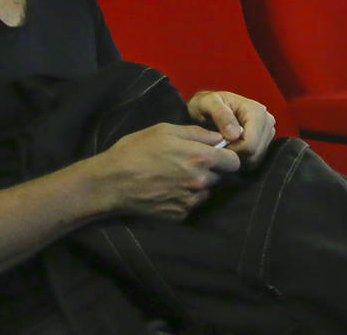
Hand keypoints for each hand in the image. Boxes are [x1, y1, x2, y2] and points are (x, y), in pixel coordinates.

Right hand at [101, 123, 240, 220]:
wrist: (112, 182)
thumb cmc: (136, 150)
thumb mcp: (165, 130)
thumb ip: (197, 133)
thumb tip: (218, 137)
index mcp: (200, 157)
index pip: (234, 161)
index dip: (227, 156)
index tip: (216, 154)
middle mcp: (200, 182)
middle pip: (220, 177)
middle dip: (210, 170)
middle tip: (188, 163)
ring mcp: (190, 201)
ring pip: (206, 192)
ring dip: (198, 185)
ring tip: (175, 177)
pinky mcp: (180, 215)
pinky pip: (191, 205)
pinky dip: (184, 198)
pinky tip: (167, 190)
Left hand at [187, 90, 276, 169]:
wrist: (208, 108)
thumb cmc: (206, 104)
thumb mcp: (207, 103)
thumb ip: (220, 114)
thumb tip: (235, 134)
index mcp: (257, 111)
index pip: (251, 144)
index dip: (232, 149)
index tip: (218, 145)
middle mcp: (267, 121)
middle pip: (254, 153)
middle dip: (234, 154)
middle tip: (219, 145)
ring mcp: (267, 133)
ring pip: (255, 159)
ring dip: (237, 157)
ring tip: (223, 145)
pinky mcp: (264, 142)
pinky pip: (254, 161)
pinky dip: (241, 158)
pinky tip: (230, 147)